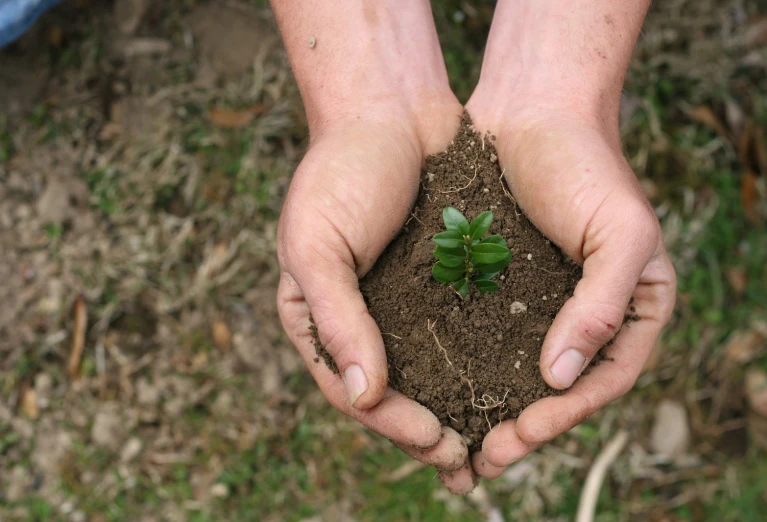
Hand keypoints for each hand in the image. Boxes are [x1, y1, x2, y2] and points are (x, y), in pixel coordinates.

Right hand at [276, 102, 480, 492]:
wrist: (389, 109)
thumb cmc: (340, 172)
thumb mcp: (317, 244)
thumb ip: (337, 320)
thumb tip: (362, 396)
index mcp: (319, 318)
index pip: (351, 388)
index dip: (391, 422)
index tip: (435, 440)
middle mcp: (361, 318)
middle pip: (393, 392)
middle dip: (428, 431)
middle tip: (468, 462)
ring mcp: (402, 302)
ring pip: (431, 370)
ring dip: (459, 408)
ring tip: (493, 445)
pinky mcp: (443, 282)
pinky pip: (462, 331)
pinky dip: (481, 362)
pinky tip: (510, 385)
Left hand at [465, 99, 676, 476]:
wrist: (531, 110)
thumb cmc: (585, 164)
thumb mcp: (619, 234)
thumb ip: (604, 306)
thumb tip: (560, 378)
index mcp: (634, 307)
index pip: (606, 379)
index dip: (569, 413)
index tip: (525, 435)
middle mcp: (589, 311)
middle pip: (562, 387)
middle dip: (527, 425)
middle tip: (485, 458)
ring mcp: (544, 300)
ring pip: (521, 370)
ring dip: (495, 408)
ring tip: (462, 443)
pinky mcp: (501, 286)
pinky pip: (488, 338)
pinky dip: (471, 368)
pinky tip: (444, 390)